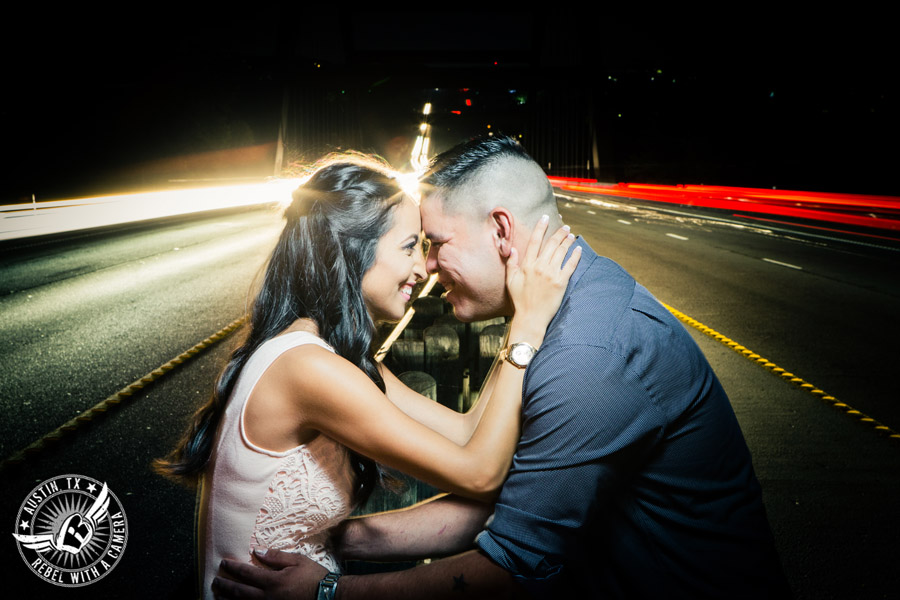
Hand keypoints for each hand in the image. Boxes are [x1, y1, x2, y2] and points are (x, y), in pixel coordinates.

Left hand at [211, 549, 325, 599]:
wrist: (327, 597)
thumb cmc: (313, 577)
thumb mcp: (298, 561)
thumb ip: (276, 556)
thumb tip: (257, 551)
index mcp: (273, 581)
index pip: (246, 573)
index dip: (233, 567)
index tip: (223, 563)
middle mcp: (267, 597)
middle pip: (239, 591)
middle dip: (225, 585)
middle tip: (216, 580)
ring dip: (228, 599)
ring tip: (218, 595)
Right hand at [505, 216, 580, 335]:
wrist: (531, 317)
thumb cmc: (520, 300)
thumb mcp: (511, 281)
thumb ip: (511, 264)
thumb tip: (513, 249)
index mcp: (527, 265)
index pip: (534, 241)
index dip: (540, 227)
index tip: (546, 217)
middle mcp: (539, 267)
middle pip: (551, 244)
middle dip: (559, 233)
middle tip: (565, 227)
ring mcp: (551, 274)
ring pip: (561, 252)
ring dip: (567, 241)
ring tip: (571, 235)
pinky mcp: (561, 282)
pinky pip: (570, 265)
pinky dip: (575, 256)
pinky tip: (578, 249)